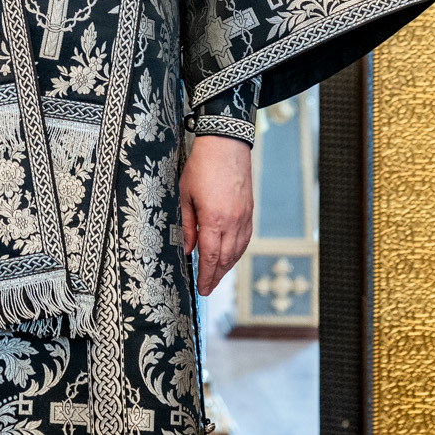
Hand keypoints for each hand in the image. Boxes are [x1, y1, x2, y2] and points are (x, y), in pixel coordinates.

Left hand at [180, 133, 253, 296]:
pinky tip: (230, 256)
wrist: (226, 145)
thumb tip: (186, 248)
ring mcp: (244, 217)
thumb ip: (185, 224)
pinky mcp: (249, 211)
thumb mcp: (185, 195)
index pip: (210, 256)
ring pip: (238, 251)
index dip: (206, 275)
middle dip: (216, 276)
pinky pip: (245, 239)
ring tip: (216, 275)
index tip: (202, 289)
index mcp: (214, 219)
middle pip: (226, 258)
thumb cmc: (202, 166)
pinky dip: (237, 251)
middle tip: (207, 288)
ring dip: (227, 266)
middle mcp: (233, 222)